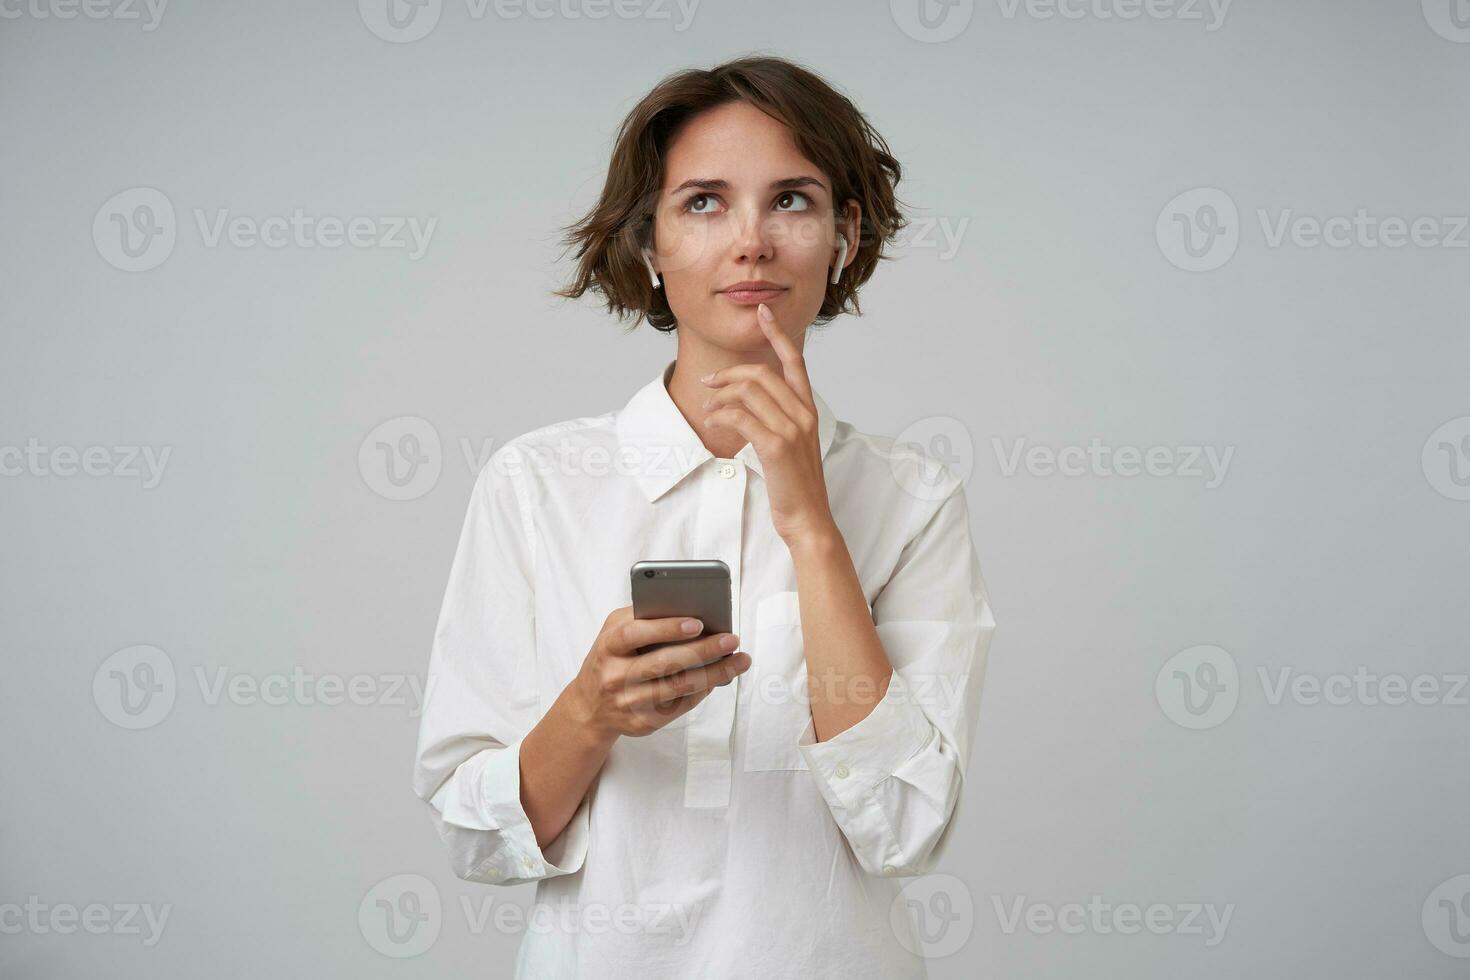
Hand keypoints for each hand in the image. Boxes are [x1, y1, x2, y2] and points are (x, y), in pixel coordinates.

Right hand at [567, 606, 750, 739]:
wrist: (589, 707)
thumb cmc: (611, 658)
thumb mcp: (614, 631)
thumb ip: (642, 616)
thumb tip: (690, 609)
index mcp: (608, 646)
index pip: (636, 634)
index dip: (666, 628)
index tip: (698, 623)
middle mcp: (615, 676)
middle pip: (665, 663)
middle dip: (704, 651)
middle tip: (732, 639)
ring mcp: (628, 703)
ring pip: (678, 688)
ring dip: (715, 674)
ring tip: (740, 660)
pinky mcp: (643, 723)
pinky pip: (680, 706)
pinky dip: (704, 690)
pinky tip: (721, 678)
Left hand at [700, 302, 837, 544]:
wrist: (809, 519)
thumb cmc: (796, 485)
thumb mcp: (792, 445)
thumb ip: (778, 419)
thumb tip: (748, 402)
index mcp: (808, 410)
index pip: (795, 360)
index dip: (777, 333)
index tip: (763, 312)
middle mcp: (803, 414)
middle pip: (760, 373)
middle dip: (727, 374)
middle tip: (708, 384)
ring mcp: (792, 429)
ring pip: (748, 391)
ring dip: (719, 397)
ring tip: (708, 410)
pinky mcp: (776, 446)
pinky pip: (741, 416)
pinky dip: (721, 416)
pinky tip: (713, 424)